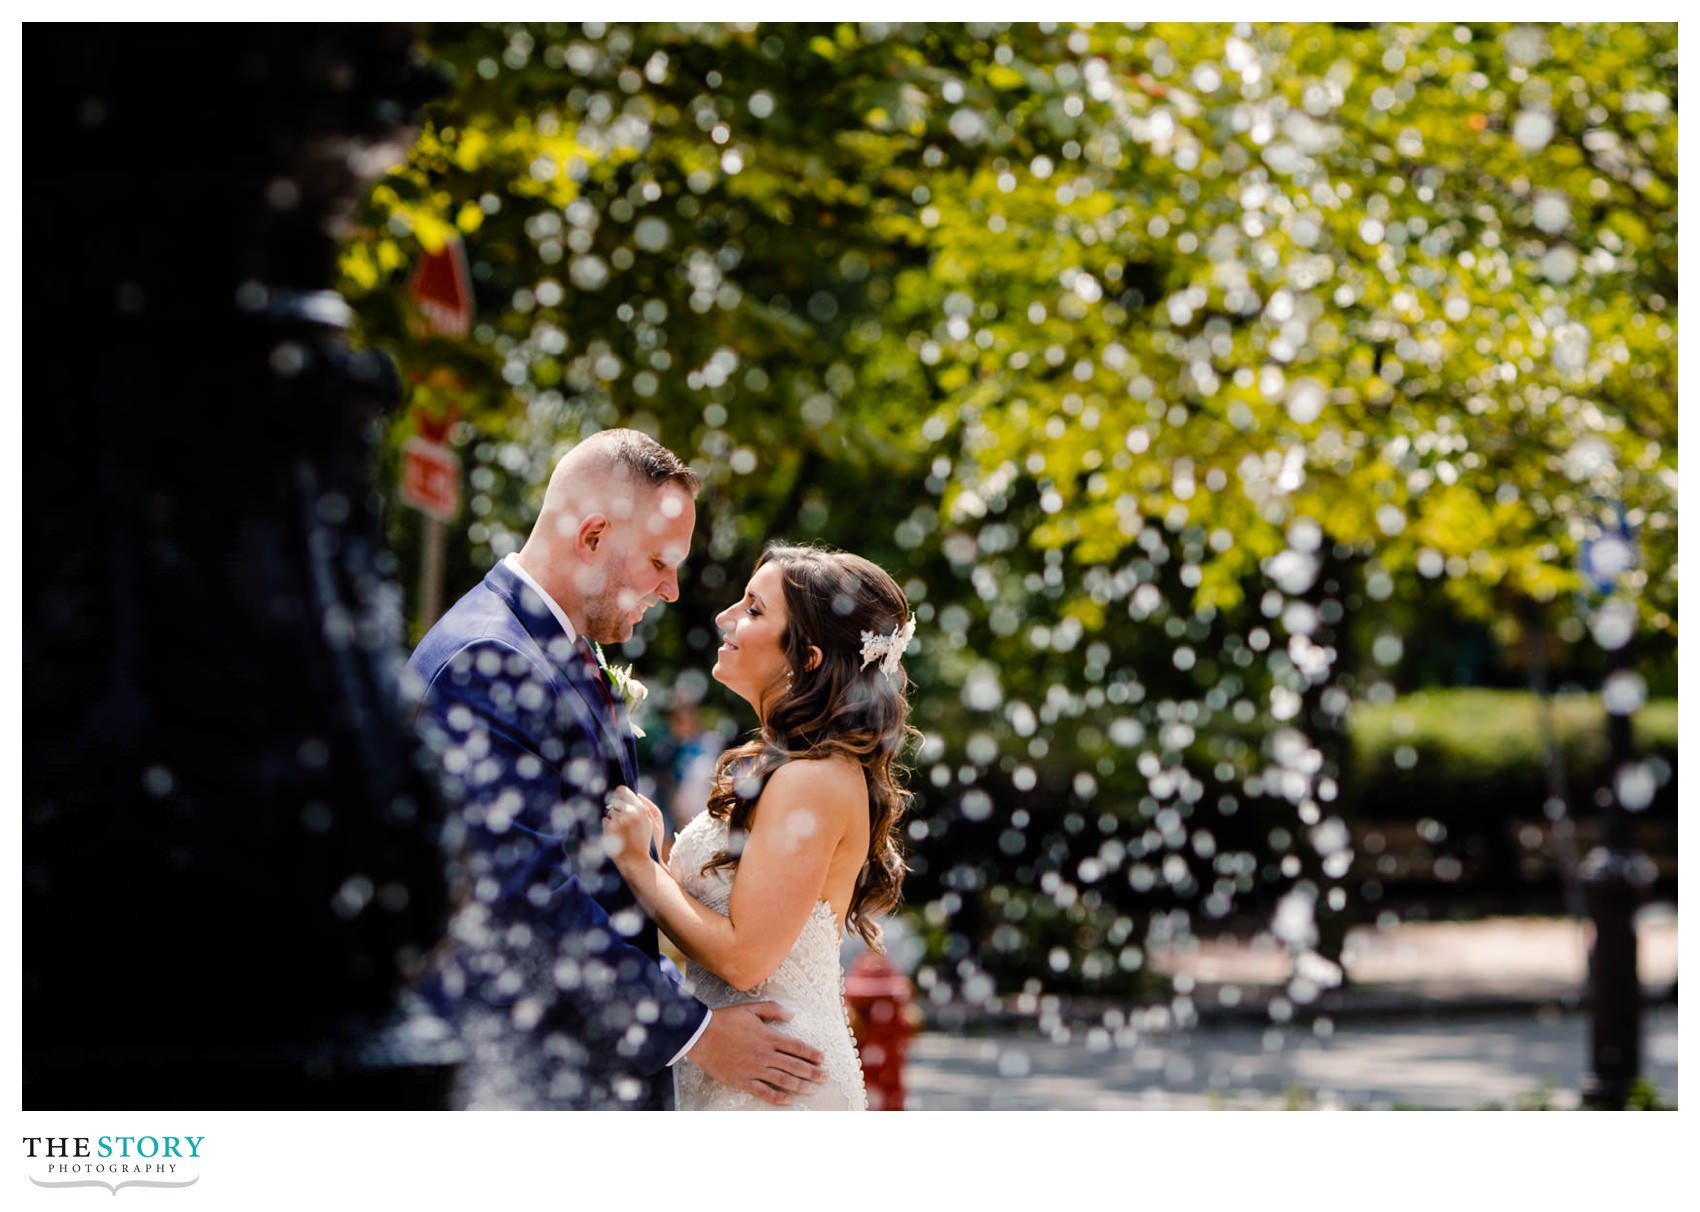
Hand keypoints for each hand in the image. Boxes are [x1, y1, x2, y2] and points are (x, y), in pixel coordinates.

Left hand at [603, 785, 665, 867]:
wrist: (637, 861)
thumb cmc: (648, 842)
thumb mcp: (655, 823)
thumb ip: (647, 806)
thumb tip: (637, 794)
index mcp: (640, 809)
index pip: (623, 791)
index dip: (620, 792)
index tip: (619, 794)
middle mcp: (628, 813)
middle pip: (615, 801)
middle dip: (617, 806)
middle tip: (622, 816)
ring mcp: (617, 821)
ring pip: (610, 811)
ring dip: (614, 817)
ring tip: (621, 828)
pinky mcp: (608, 829)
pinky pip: (605, 820)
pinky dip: (609, 825)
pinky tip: (616, 833)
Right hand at [688, 1001, 827, 1106]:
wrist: (701, 1035)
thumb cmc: (725, 1020)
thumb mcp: (751, 1008)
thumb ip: (773, 1010)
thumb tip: (791, 1015)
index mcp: (768, 1037)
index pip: (796, 1047)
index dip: (812, 1054)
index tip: (823, 1059)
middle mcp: (765, 1054)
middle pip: (794, 1065)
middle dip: (812, 1072)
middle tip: (825, 1078)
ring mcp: (754, 1069)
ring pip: (783, 1080)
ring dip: (800, 1086)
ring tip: (813, 1090)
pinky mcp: (742, 1081)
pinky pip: (764, 1092)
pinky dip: (777, 1097)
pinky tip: (788, 1100)